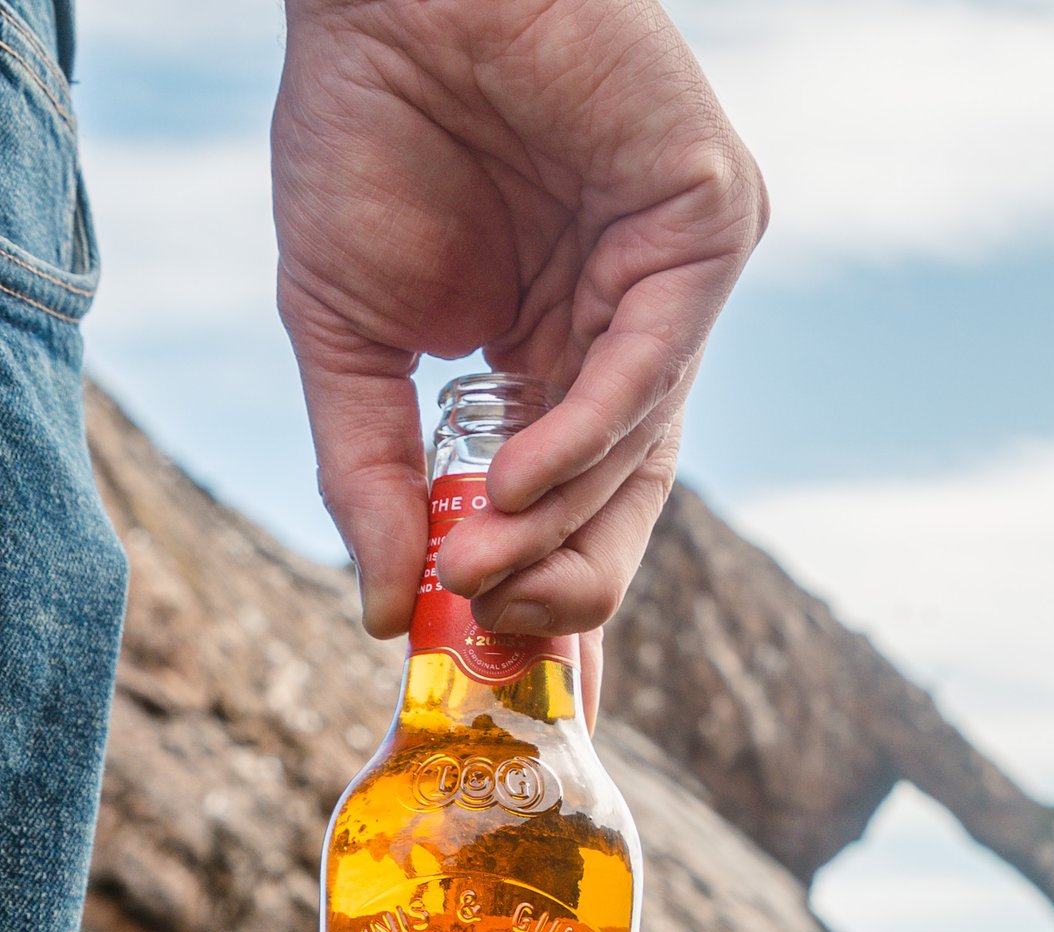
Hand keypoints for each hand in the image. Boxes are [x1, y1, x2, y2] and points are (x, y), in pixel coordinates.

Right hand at [272, 0, 765, 675]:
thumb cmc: (363, 132)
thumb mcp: (343, 340)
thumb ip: (370, 474)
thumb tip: (382, 612)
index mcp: (550, 358)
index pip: (567, 508)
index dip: (538, 601)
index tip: (489, 678)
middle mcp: (625, 331)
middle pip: (621, 504)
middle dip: (560, 592)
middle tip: (489, 640)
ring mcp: (674, 282)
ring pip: (640, 452)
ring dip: (554, 527)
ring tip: (472, 571)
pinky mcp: (710, 223)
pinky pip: (652, 367)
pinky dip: (583, 439)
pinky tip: (508, 485)